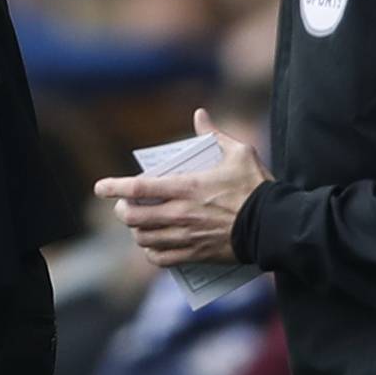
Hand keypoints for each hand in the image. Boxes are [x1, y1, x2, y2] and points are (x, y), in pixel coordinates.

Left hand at [91, 109, 272, 267]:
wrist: (275, 225)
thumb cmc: (257, 187)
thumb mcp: (239, 153)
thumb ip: (213, 134)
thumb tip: (199, 115)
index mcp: (186, 187)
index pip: (138, 187)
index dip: (114, 187)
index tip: (100, 187)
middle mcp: (180, 213)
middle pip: (134, 216)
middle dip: (122, 211)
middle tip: (123, 207)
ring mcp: (187, 236)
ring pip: (144, 238)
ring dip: (136, 231)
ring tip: (137, 224)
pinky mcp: (196, 254)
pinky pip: (162, 259)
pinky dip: (151, 253)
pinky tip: (152, 246)